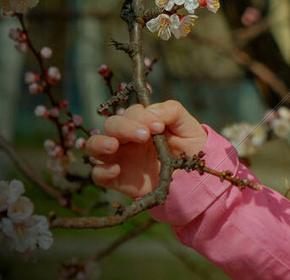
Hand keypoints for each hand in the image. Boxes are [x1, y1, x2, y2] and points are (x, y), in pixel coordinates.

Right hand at [87, 100, 207, 197]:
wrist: (194, 177)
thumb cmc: (190, 146)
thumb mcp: (187, 126)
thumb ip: (172, 111)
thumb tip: (151, 110)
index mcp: (142, 122)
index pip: (132, 111)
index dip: (142, 115)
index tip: (158, 126)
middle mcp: (127, 137)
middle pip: (112, 124)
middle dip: (125, 127)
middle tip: (144, 136)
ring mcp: (119, 157)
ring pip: (94, 145)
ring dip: (100, 142)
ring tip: (113, 146)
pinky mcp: (117, 179)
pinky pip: (97, 174)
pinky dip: (101, 171)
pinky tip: (116, 170)